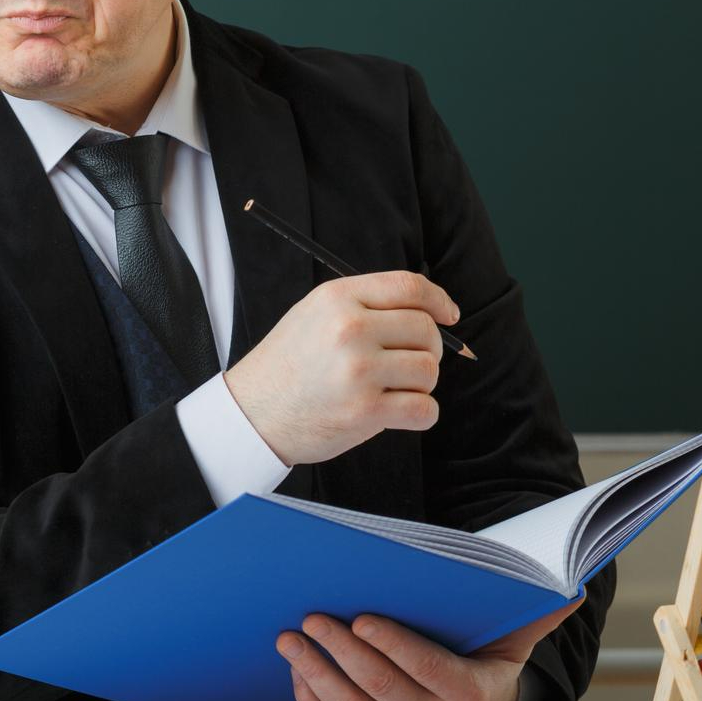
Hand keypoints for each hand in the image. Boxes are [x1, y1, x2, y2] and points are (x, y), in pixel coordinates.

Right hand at [222, 270, 459, 466]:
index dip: (438, 300)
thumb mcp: (314, 314)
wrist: (252, 413)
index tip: (449, 315)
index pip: (409, 286)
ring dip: (420, 384)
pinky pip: (424, 409)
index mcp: (338, 298)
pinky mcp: (365, 411)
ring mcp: (358, 371)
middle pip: (426, 330)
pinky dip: (421, 414)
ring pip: (428, 370)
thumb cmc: (287, 365)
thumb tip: (428, 312)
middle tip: (409, 362)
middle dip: (430, 348)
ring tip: (393, 389)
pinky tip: (398, 412)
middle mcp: (350, 329)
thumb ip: (365, 305)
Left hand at [276, 597, 583, 700]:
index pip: (424, 668)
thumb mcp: (511, 644)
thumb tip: (571, 586)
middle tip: (312, 616)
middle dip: (340, 650)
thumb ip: (531, 615)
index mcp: (466, 695)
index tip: (362, 618)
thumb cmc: (485, 670)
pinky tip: (297, 670)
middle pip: (378, 685)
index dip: (392, 644)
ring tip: (290, 639)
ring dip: (313, 672)